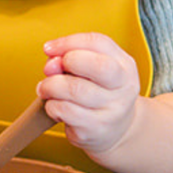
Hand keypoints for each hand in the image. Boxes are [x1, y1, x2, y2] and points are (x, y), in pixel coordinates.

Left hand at [39, 33, 140, 160]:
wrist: (116, 130)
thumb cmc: (100, 94)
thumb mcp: (92, 70)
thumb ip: (71, 58)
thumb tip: (51, 63)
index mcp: (125, 65)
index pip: (99, 42)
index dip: (69, 42)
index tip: (49, 48)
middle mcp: (124, 87)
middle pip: (96, 66)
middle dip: (66, 62)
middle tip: (51, 70)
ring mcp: (112, 110)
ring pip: (75, 90)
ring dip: (51, 86)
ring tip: (47, 89)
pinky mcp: (97, 129)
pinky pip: (66, 111)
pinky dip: (52, 106)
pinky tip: (55, 106)